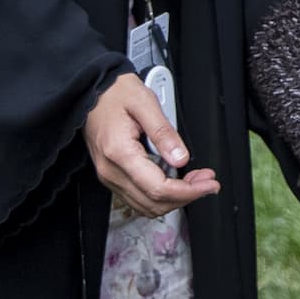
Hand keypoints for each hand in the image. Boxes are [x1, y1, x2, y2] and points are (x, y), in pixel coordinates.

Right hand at [85, 72, 220, 216]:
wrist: (92, 93)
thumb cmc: (116, 94)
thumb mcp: (145, 102)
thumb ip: (164, 132)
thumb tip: (180, 158)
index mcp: (120, 153)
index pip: (158, 188)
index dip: (188, 191)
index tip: (208, 184)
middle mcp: (111, 171)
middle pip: (153, 203)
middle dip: (186, 196)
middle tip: (207, 181)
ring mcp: (110, 176)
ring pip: (146, 206)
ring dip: (174, 198)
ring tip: (195, 180)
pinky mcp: (112, 175)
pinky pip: (138, 197)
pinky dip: (161, 195)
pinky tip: (176, 180)